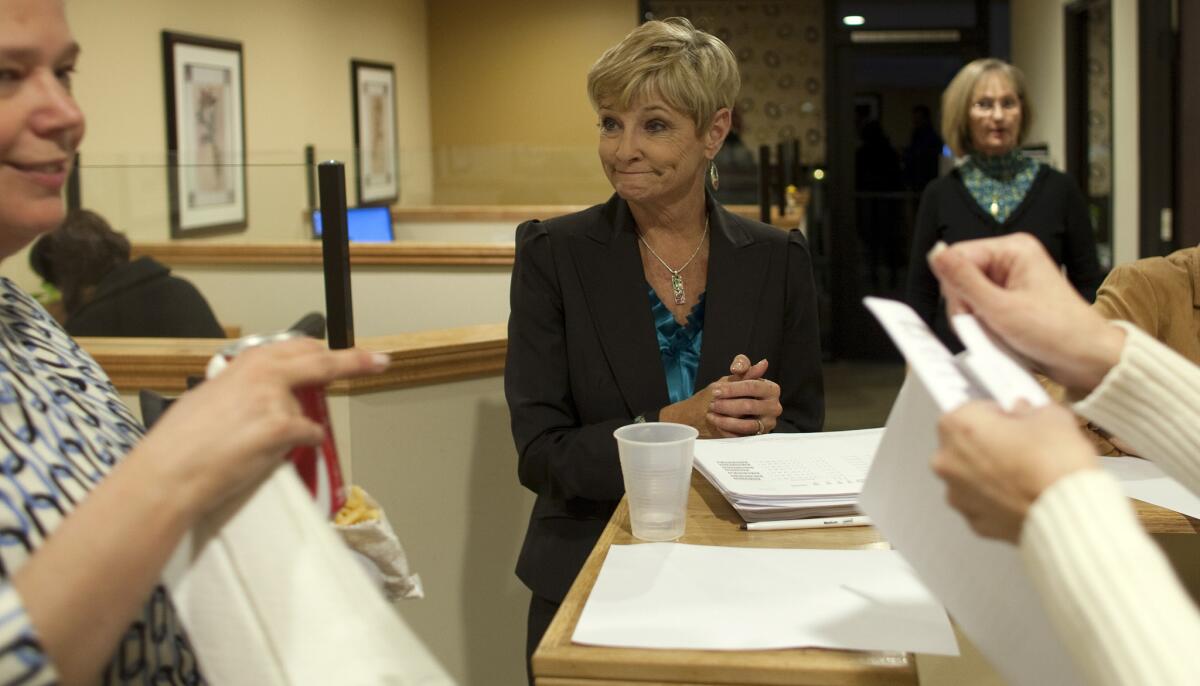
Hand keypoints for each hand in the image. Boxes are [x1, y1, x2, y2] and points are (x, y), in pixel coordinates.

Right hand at [130, 338, 387, 520]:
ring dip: (297, 428)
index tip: (348, 350)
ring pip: (310, 413)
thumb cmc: (180, 442)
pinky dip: (300, 447)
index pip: (297, 347)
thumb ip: (241, 388)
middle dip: (353, 361)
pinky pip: (309, 437)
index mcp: (245, 363)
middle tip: (376, 361)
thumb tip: (260, 392)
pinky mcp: (283, 429)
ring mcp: (276, 400)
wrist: (169, 472)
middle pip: (321, 361)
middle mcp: (264, 374)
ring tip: (257, 444)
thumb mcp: (209, 397)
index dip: (325, 350)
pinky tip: (271, 456)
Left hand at [660, 354, 780, 437]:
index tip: (716, 390)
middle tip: (712, 404)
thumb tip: (763, 363)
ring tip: (711, 415)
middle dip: (727, 405)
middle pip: (749, 406)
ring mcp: (768, 424)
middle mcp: (774, 407)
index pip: (753, 386)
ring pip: (747, 424)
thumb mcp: (736, 377)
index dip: (733, 389)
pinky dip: (728, 431)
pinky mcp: (759, 436)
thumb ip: (745, 368)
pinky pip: (743, 436)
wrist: (727, 411)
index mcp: (772, 389)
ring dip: (726, 420)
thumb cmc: (733, 391)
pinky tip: (717, 425)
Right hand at [928, 235, 1124, 393]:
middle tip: (986, 326)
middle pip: (961, 277)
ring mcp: (1011, 282)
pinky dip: (985, 327)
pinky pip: (981, 310)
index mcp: (1013, 249)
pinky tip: (1000, 336)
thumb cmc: (1058, 332)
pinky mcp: (1011, 301)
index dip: (955, 287)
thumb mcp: (1001, 308)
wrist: (1088, 361)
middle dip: (967, 307)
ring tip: (997, 334)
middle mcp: (1012, 261)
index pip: (959, 256)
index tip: (968, 312)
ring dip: (976, 320)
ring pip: (968, 297)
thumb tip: (936, 253)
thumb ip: (963, 280)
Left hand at [932, 400, 1097, 542]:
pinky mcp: (974, 522)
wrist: (1068, 511)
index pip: (971, 409)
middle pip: (965, 444)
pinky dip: (999, 500)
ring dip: (991, 474)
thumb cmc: (1053, 462)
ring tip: (1027, 475)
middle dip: (991, 444)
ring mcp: (957, 495)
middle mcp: (947, 461)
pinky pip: (983, 504)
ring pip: (971, 477)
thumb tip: (1025, 412)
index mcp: (957, 426)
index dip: (997, 414)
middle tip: (1024, 448)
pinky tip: (1024, 497)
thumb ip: (1030, 409)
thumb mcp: (1051, 416)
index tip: (1015, 421)